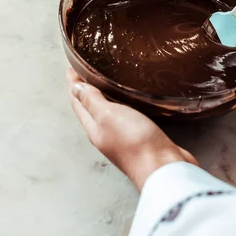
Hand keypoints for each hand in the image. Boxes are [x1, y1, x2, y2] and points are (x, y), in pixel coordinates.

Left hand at [68, 69, 197, 190]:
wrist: (163, 167)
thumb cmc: (134, 141)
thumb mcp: (108, 115)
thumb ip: (92, 101)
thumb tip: (76, 88)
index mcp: (94, 128)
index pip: (78, 103)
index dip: (74, 85)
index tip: (72, 67)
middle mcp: (106, 134)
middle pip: (90, 109)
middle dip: (86, 90)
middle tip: (86, 71)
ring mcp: (123, 136)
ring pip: (108, 113)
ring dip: (104, 97)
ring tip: (106, 81)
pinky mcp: (141, 136)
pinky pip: (126, 116)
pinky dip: (122, 105)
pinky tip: (130, 100)